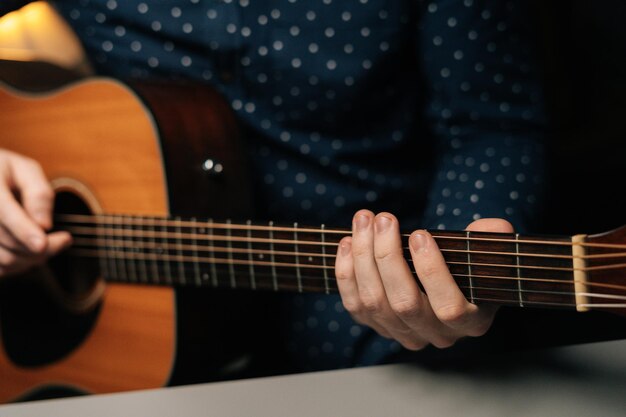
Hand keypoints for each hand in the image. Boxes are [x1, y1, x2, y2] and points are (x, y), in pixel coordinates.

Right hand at [0, 149, 71, 277]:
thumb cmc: (4, 171)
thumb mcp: (24, 169)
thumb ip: (37, 192)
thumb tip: (44, 224)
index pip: (2, 212)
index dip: (22, 230)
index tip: (42, 244)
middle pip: (6, 242)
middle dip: (41, 247)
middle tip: (65, 240)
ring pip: (4, 260)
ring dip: (34, 258)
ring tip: (52, 243)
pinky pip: (1, 268)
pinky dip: (21, 264)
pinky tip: (32, 250)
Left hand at [335, 210, 512, 349]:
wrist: (446, 284)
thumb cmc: (467, 266)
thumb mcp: (487, 253)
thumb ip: (492, 239)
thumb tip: (492, 228)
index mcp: (470, 322)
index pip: (449, 308)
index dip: (431, 271)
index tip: (419, 233)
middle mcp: (436, 334)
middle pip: (403, 303)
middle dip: (387, 255)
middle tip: (384, 218)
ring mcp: (404, 334)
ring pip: (374, 302)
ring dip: (363, 256)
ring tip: (364, 220)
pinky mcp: (378, 327)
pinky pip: (355, 305)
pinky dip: (346, 273)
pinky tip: (348, 243)